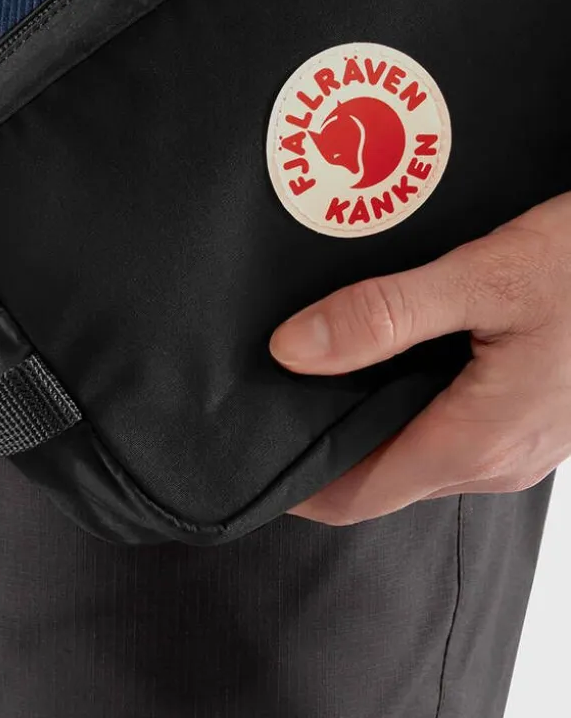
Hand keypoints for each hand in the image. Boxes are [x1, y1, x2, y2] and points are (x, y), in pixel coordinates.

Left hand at [269, 192, 570, 524]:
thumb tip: (292, 350)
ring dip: (360, 427)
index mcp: (474, 441)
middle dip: (320, 451)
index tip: (245, 459)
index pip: (356, 495)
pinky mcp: (528, 420)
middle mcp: (495, 460)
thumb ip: (383, 316)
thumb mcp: (482, 279)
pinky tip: (378, 363)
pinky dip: (400, 410)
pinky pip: (446, 432)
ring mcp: (517, 445)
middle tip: (263, 404)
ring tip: (307, 379)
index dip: (296, 485)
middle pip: (380, 478)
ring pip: (413, 454)